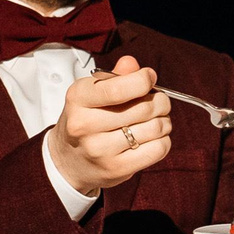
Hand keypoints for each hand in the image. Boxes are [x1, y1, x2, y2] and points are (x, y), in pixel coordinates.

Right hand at [48, 54, 170, 192]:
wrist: (68, 161)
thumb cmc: (86, 120)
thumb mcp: (91, 93)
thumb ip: (113, 77)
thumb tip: (132, 65)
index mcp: (78, 99)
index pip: (117, 88)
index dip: (143, 80)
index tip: (150, 77)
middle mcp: (85, 125)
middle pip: (144, 108)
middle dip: (161, 101)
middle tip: (160, 102)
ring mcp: (100, 150)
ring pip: (155, 128)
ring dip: (164, 121)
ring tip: (157, 120)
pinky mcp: (116, 169)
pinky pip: (158, 149)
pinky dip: (164, 140)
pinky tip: (154, 137)